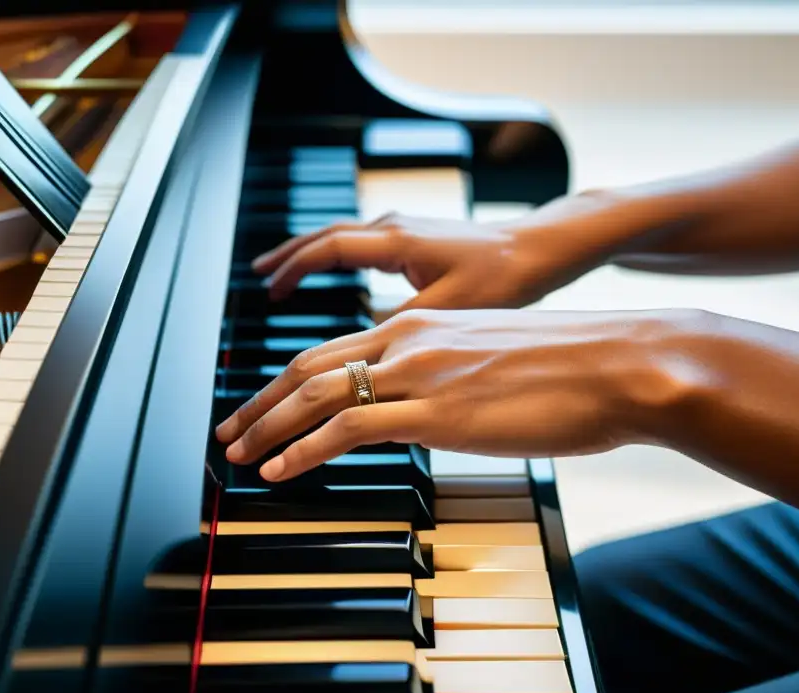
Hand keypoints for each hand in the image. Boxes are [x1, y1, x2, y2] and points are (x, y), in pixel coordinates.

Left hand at [216, 308, 684, 481]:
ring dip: (267, 427)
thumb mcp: (497, 363)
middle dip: (260, 402)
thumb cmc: (575, 369)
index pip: (334, 351)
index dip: (287, 380)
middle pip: (309, 367)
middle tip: (229, 429)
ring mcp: (420, 373)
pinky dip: (303, 450)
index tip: (263, 403)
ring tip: (237, 454)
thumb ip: (452, 378)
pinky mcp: (436, 410)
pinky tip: (279, 471)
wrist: (622, 363)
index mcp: (422, 327)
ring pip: (316, 394)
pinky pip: (348, 429)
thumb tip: (431, 409)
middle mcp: (410, 341)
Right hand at [251, 196, 617, 312]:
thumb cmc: (506, 276)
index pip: (327, 249)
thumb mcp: (451, 310)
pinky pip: (357, 242)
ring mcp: (403, 230)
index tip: (269, 292)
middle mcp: (393, 229)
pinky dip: (332, 256)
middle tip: (256, 278)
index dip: (293, 271)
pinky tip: (328, 271)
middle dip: (286, 258)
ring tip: (275, 273)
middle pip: (323, 237)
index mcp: (396, 242)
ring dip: (306, 253)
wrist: (542, 248)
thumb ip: (402, 330)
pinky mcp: (414, 241)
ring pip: (339, 236)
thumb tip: (361, 358)